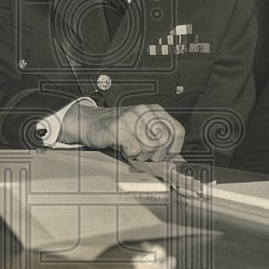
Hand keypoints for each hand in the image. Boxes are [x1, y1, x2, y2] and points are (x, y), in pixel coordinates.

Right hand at [59, 103, 183, 161]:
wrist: (90, 122)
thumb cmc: (118, 129)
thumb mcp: (142, 129)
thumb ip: (158, 137)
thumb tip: (174, 158)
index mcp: (154, 111)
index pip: (177, 130)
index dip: (174, 147)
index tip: (166, 155)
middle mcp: (145, 111)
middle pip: (164, 141)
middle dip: (156, 154)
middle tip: (144, 154)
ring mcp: (131, 118)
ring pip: (150, 146)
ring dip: (141, 155)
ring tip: (132, 150)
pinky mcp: (119, 128)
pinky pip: (134, 149)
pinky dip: (130, 155)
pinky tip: (123, 149)